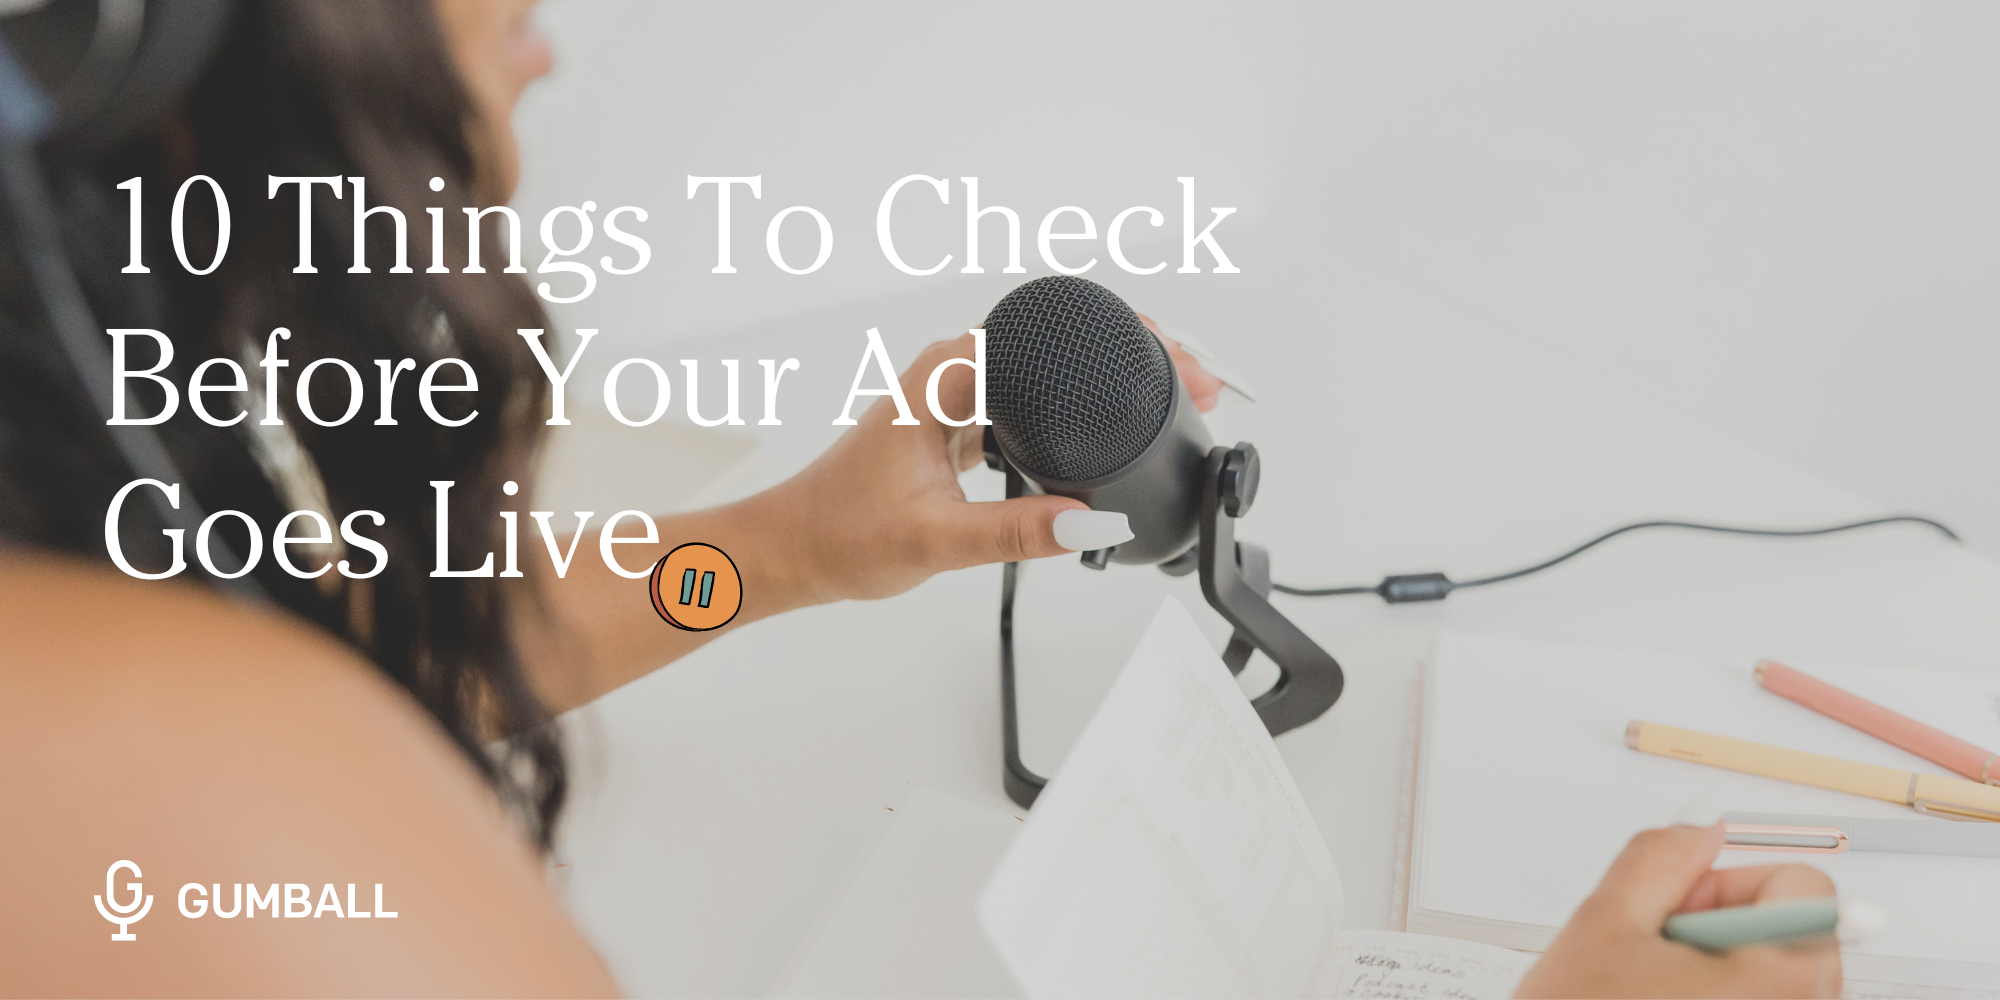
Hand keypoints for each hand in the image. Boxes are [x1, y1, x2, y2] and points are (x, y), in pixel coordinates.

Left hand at [767, 325, 1220, 604]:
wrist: (793, 551)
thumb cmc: (838, 533)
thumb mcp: (935, 540)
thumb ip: (1015, 532)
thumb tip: (1087, 521)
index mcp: (943, 377)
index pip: (1046, 336)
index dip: (1117, 339)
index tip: (1170, 358)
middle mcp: (952, 376)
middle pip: (1057, 348)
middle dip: (1126, 358)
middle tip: (1192, 381)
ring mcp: (957, 400)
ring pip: (1045, 380)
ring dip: (1099, 390)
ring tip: (1163, 406)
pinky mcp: (961, 429)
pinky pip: (1028, 412)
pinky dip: (1069, 422)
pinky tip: (1101, 443)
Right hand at [1513, 824, 1840, 998]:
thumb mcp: (1602, 923)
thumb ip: (1658, 857)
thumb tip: (1700, 832)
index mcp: (1786, 977)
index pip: (1802, 887)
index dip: (1728, 884)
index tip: (1680, 911)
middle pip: (1788, 935)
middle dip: (1717, 931)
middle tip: (1654, 959)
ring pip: (1765, 978)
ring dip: (1708, 972)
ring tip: (1649, 993)